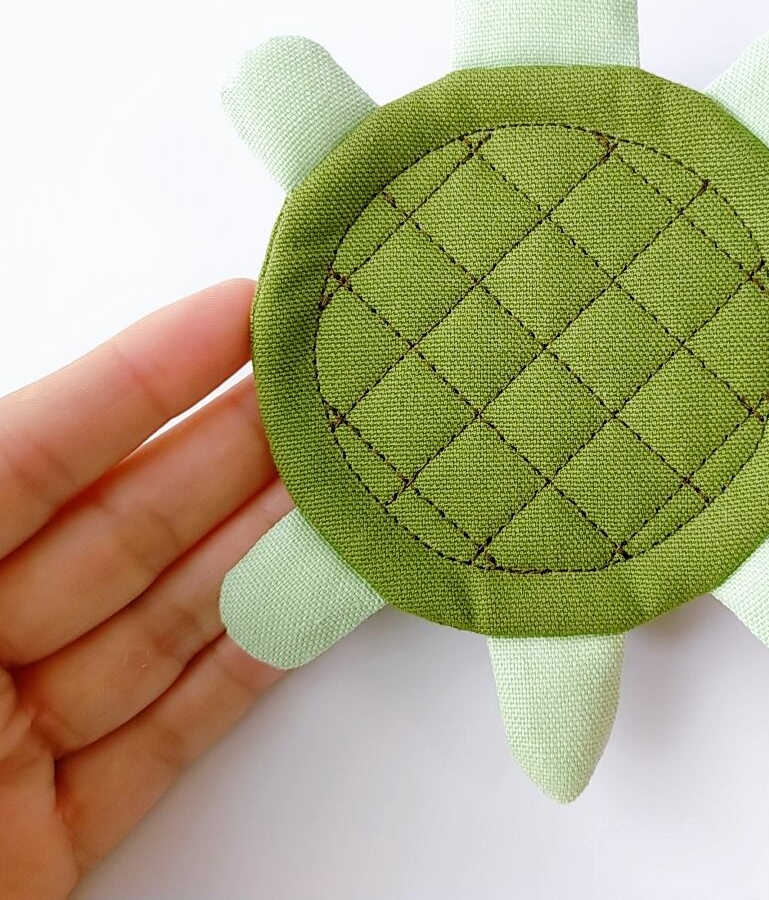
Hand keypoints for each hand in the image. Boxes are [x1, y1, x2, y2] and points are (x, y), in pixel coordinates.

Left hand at [0, 280, 290, 899]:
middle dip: (233, 450)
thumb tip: (20, 433)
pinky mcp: (52, 838)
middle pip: (117, 530)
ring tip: (349, 482)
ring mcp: (2, 746)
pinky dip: (248, 667)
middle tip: (326, 389)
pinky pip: (167, 735)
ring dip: (265, 551)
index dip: (142, 379)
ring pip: (160, 624)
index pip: (33, 454)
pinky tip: (311, 600)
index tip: (240, 313)